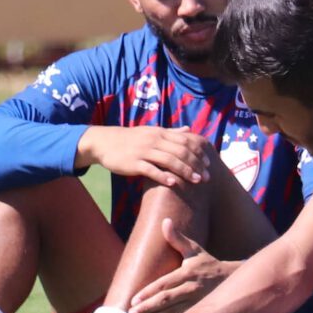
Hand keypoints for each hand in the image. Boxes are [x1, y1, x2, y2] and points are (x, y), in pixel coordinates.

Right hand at [77, 127, 212, 188]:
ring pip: (169, 160)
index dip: (198, 152)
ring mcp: (143, 151)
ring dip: (185, 171)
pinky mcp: (134, 163)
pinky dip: (163, 176)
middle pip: (180, 151)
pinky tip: (174, 183)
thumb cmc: (131, 138)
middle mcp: (154, 140)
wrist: (105, 142)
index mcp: (160, 133)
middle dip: (196, 165)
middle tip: (206, 177)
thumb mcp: (151, 131)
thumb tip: (189, 129)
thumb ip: (171, 132)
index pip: (185, 141)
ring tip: (196, 181)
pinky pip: (151, 170)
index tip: (208, 163)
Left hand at [129, 220, 233, 312]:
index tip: (133, 300)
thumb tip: (165, 221)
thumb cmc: (208, 265)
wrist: (233, 281)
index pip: (164, 284)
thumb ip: (177, 238)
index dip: (148, 292)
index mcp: (188, 274)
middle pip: (167, 300)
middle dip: (148, 308)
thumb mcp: (194, 251)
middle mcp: (192, 289)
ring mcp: (197, 304)